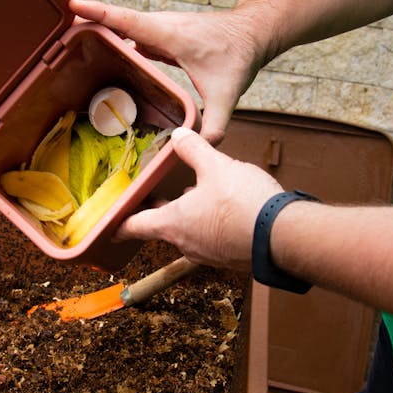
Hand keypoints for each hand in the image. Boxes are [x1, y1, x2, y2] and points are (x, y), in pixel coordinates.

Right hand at [69, 0, 267, 144]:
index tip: (72, 7)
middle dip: (89, 24)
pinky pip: (134, 36)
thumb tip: (203, 147)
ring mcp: (162, 29)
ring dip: (102, 32)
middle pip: (117, 22)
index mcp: (169, 35)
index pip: (126, 20)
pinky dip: (119, 41)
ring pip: (125, 28)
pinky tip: (108, 57)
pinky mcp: (164, 35)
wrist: (252, 33)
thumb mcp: (227, 94)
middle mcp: (161, 26)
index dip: (99, 13)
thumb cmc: (239, 55)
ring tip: (73, 45)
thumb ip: (216, 123)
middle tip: (60, 37)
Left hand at [115, 127, 282, 269]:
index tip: (109, 224)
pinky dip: (214, 224)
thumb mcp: (216, 166)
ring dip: (192, 216)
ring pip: (191, 232)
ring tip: (200, 194)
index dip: (119, 223)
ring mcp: (210, 254)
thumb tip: (179, 135)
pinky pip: (214, 239)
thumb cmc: (243, 204)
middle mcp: (187, 243)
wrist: (282, 236)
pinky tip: (228, 208)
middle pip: (165, 227)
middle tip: (160, 197)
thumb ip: (194, 149)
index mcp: (174, 223)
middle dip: (163, 211)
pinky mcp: (231, 257)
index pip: (135, 226)